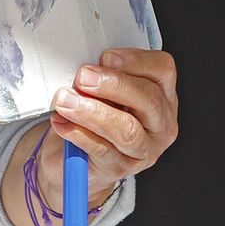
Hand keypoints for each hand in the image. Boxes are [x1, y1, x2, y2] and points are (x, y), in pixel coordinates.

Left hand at [43, 48, 178, 209]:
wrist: (73, 158)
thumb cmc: (92, 115)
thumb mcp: (100, 90)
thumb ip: (100, 76)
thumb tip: (86, 67)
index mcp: (162, 95)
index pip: (163, 70)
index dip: (137, 61)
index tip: (106, 57)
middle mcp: (160, 123)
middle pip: (149, 99)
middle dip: (113, 85)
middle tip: (83, 77)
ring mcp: (143, 150)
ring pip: (127, 129)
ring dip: (92, 112)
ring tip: (65, 101)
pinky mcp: (120, 168)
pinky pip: (102, 150)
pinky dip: (78, 134)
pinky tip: (61, 123)